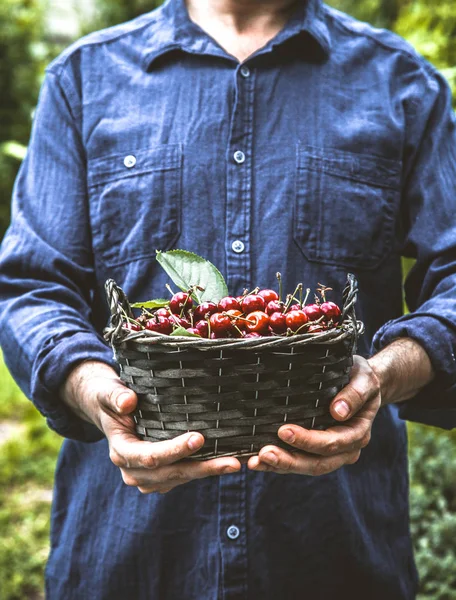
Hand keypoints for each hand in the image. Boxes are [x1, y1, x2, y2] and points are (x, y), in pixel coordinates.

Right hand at [61, 361, 240, 492]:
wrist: (109, 410)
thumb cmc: (111, 398)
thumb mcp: (108, 392)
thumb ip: (115, 396)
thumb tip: (128, 402)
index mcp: (121, 451)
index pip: (149, 456)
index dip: (174, 450)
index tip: (199, 438)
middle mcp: (133, 471)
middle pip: (170, 474)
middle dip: (202, 468)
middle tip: (232, 463)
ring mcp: (147, 478)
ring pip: (180, 479)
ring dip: (207, 472)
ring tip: (235, 464)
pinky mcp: (160, 477)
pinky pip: (183, 476)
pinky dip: (203, 470)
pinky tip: (225, 463)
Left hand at [247, 356, 380, 474]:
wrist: (361, 382)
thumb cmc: (360, 377)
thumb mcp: (363, 378)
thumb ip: (355, 394)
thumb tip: (338, 411)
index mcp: (358, 433)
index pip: (332, 443)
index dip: (308, 440)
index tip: (284, 430)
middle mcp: (346, 449)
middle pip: (317, 463)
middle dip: (289, 460)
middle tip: (264, 453)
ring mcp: (332, 454)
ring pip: (305, 466)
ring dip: (280, 466)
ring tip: (255, 461)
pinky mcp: (316, 452)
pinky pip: (298, 461)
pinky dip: (277, 464)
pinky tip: (256, 461)